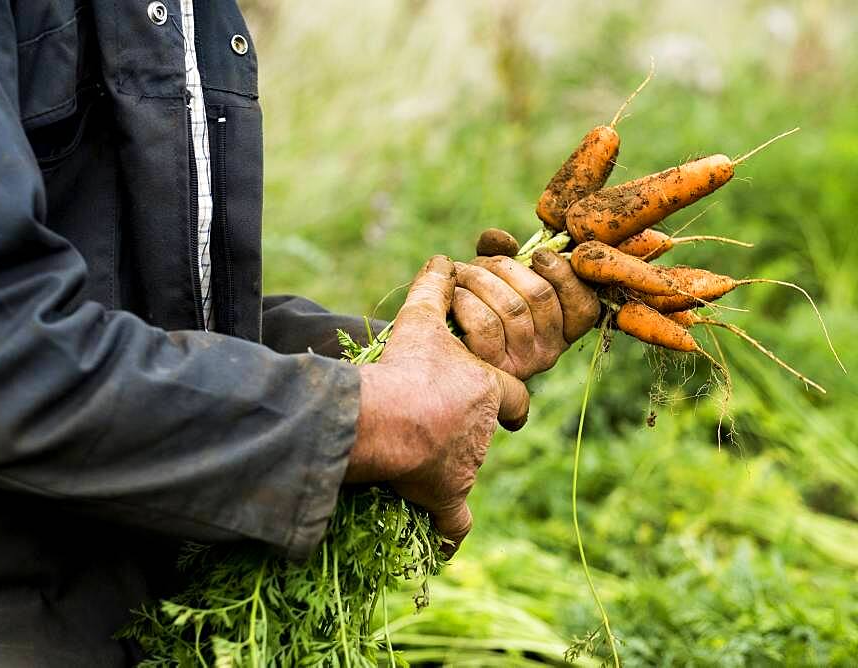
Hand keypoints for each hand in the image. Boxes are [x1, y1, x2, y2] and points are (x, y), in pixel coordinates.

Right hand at [345, 256, 528, 552]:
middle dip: (470, 429)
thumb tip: (440, 258)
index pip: (514, 396)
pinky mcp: (445, 494)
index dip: (509, 398)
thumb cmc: (407, 368)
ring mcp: (467, 465)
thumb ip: (432, 290)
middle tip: (441, 423)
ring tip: (420, 460)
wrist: (389, 416)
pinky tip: (445, 547)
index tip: (508, 405)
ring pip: (467, 468)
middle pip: (487, 433)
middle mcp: (484, 431)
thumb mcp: (420, 322)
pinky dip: (449, 535)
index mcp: (487, 390)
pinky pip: (454, 523)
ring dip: (451, 465)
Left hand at [453, 229, 600, 380]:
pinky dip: (465, 300)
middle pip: (541, 295)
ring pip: (512, 307)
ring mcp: (523, 363)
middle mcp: (550, 351)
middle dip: (505, 267)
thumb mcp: (496, 277)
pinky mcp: (492, 367)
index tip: (539, 255)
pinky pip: (485, 324)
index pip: (584, 306)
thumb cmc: (477, 304)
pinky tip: (454, 296)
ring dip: (479, 278)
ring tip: (461, 273)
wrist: (443, 344)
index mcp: (563, 329)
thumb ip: (505, 254)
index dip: (564, 274)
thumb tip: (506, 242)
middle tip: (479, 263)